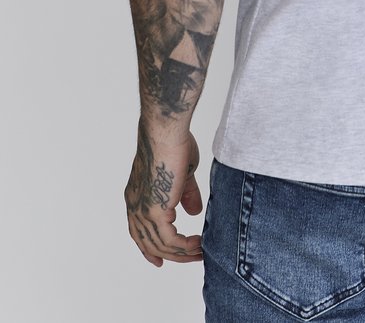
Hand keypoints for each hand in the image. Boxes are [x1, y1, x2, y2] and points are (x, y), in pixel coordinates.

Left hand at [125, 120, 204, 266]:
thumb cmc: (173, 143)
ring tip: (200, 252)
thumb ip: (186, 194)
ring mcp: (142, 210)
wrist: (166, 133)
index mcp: (137, 196)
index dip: (149, 248)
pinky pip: (169, 241)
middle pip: (149, 243)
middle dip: (170, 255)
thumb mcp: (182, 175)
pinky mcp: (154, 211)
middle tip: (191, 258)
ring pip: (160, 245)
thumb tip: (194, 211)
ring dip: (182, 253)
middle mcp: (135, 206)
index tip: (160, 259)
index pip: (139, 231)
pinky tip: (197, 245)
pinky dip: (184, 247)